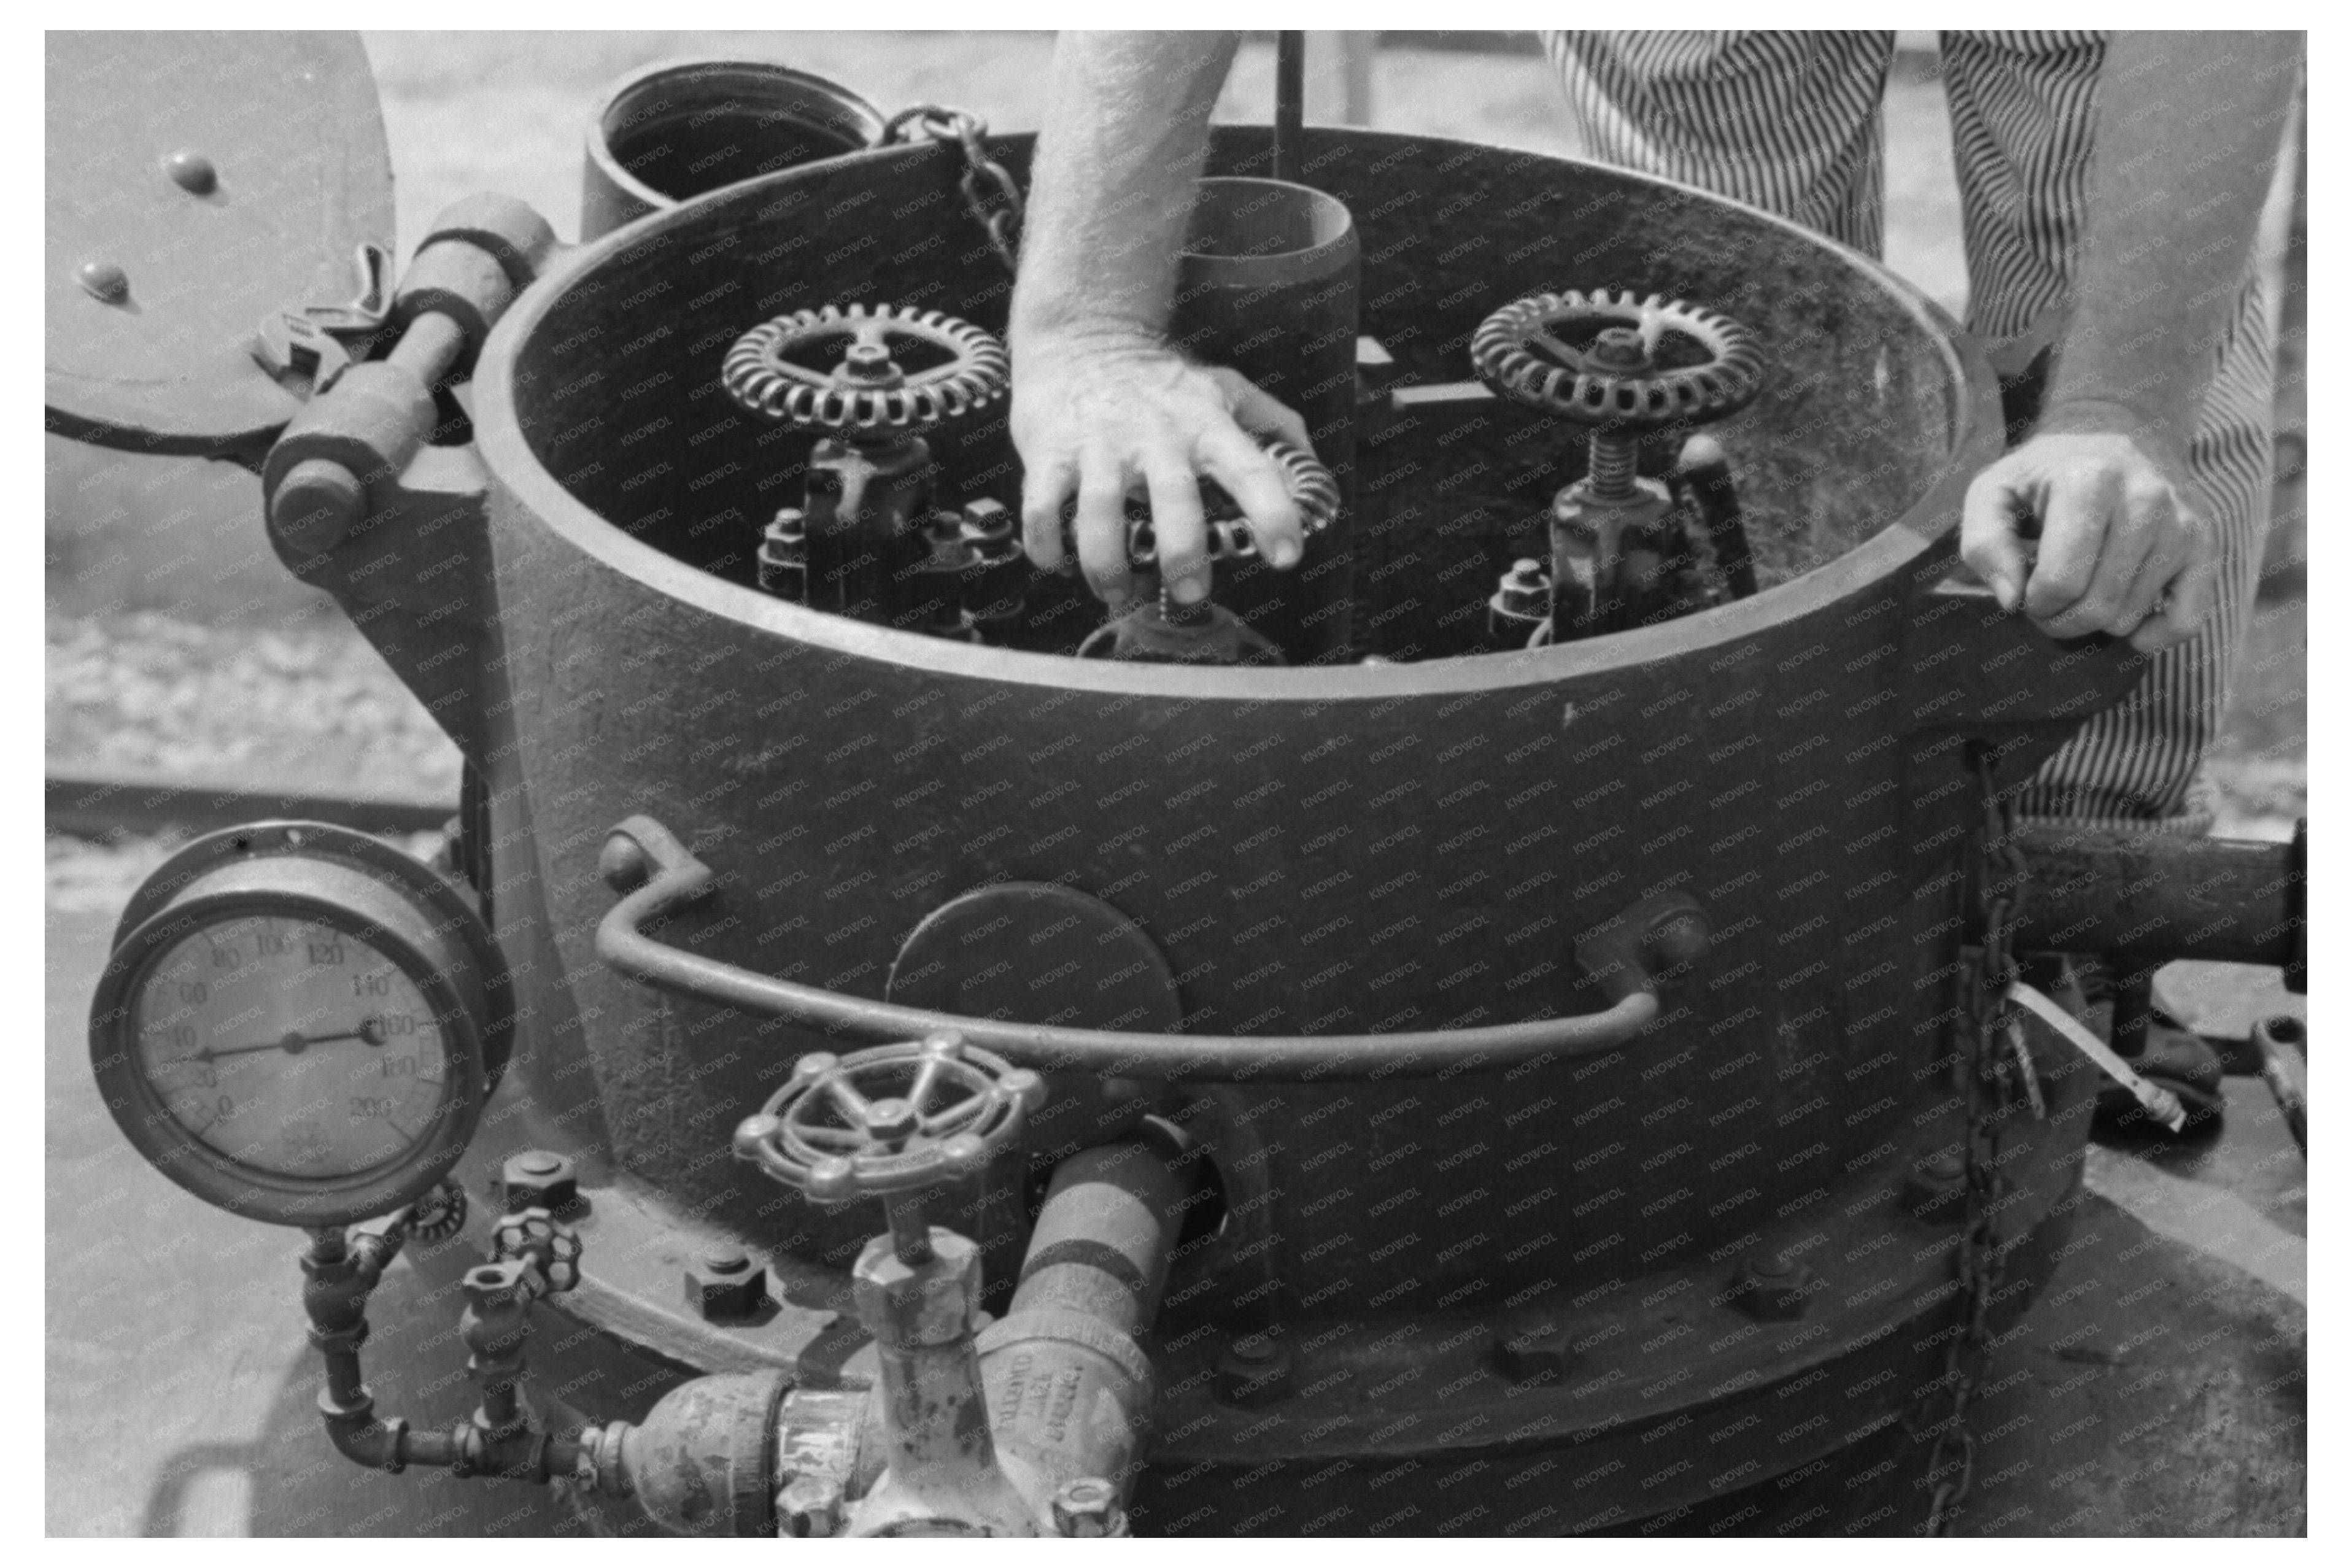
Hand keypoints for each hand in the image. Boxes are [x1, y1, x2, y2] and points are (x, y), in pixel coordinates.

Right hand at [1012, 330, 1312, 607]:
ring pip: (1099, 513)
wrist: (1082, 333)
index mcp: (1206, 426)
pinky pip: (1042, 507)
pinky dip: (1046, 543)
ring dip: (1106, 564)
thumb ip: (1272, 423)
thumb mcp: (1224, 389)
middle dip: (1182, 552)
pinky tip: (1056, 562)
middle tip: (1189, 592)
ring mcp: (1099, 445)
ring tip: (1115, 592)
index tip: (1285, 556)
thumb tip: (1311, 464)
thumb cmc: (1159, 377)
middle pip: (1173, 498)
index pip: (1250, 470)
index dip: (1272, 513)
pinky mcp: (1050, 452)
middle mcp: (1155, 437)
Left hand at [1960, 413, 2218, 653]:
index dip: (2034, 603)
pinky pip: (2187, 621)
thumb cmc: (2043, 476)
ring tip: (2081, 591)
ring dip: (2096, 622)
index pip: (2061, 581)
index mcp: (2090, 482)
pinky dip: (2153, 636)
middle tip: (2048, 602)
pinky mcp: (2203, 545)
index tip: (2026, 591)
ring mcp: (2181, 523)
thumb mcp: (1992, 493)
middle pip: (2098, 606)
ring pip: (2130, 617)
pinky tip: (2126, 621)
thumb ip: (1985, 545)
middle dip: (2060, 620)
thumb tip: (2012, 600)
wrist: (2113, 436)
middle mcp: (2146, 499)